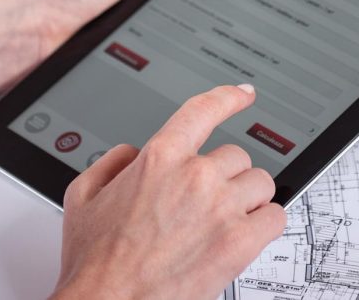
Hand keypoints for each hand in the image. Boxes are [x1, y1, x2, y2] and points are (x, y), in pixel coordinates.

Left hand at [0, 0, 201, 101]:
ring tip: (207, 35)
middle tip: (231, 5)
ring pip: (178, 29)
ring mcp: (134, 25)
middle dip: (206, 2)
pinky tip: (179, 58)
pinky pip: (160, 54)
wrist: (30, 39)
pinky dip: (169, 55)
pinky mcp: (129, 55)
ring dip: (187, 33)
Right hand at [49, 85, 286, 299]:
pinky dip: (264, 224)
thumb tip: (132, 154)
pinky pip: (275, 217)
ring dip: (247, 199)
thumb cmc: (95, 262)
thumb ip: (110, 162)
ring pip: (261, 183)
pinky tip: (246, 235)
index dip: (228, 98)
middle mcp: (194, 177)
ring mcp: (220, 208)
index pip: (203, 110)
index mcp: (159, 158)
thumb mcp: (82, 196)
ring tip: (225, 221)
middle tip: (207, 204)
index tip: (243, 95)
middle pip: (237, 156)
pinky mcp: (239, 243)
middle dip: (225, 177)